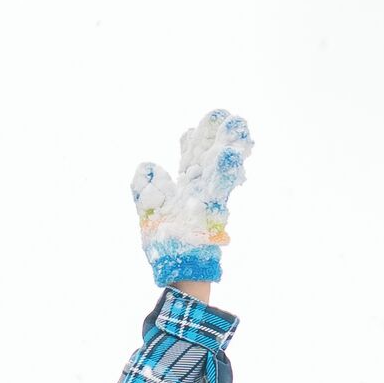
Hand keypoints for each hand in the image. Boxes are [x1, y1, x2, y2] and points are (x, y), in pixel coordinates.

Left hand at [133, 109, 253, 285]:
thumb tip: (149, 163)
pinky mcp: (215, 208)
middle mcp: (199, 189)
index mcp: (184, 188)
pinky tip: (232, 152)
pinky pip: (223, 185)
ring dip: (230, 144)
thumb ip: (144, 185)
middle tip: (224, 114)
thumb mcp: (146, 210)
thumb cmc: (164, 245)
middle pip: (209, 155)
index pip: (189, 159)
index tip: (193, 128)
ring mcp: (209, 197)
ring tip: (239, 123)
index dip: (192, 143)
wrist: (177, 268)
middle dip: (216, 135)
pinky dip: (227, 169)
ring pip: (221, 165)